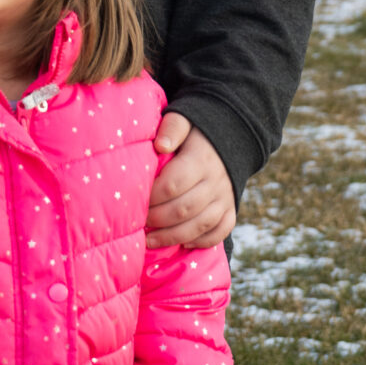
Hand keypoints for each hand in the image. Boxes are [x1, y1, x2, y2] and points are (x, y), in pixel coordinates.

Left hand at [148, 114, 235, 248]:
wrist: (230, 136)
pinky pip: (220, 232)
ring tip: (149, 241)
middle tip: (138, 223)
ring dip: (173, 237)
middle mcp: (216, 181)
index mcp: (200, 159)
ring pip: (201, 225)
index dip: (152, 197)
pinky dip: (202, 241)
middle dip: (158, 219)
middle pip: (185, 208)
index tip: (134, 201)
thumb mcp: (183, 120)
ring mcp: (225, 197)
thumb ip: (171, 128)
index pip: (174, 184)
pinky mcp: (231, 209)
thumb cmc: (194, 132)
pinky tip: (182, 244)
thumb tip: (160, 145)